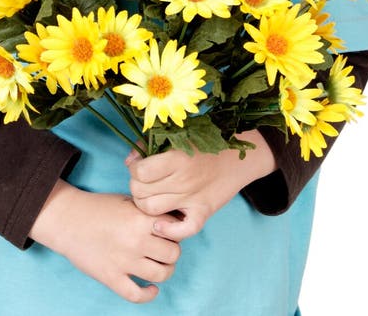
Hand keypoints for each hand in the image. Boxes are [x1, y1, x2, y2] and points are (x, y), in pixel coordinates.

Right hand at [30, 180, 181, 303]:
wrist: (68, 219)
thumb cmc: (98, 207)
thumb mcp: (128, 200)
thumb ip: (149, 211)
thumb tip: (172, 220)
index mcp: (141, 219)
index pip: (175, 229)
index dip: (175, 230)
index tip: (170, 231)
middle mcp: (136, 241)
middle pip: (173, 253)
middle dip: (172, 250)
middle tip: (164, 247)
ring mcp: (124, 262)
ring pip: (162, 274)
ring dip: (165, 270)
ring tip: (159, 265)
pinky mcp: (111, 278)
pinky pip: (137, 295)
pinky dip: (149, 294)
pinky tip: (151, 288)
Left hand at [126, 130, 276, 240]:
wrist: (237, 157)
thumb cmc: (204, 143)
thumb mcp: (177, 136)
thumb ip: (150, 145)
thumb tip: (130, 160)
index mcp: (176, 157)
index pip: (139, 172)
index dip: (134, 168)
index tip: (139, 165)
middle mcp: (183, 179)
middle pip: (141, 192)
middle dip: (136, 186)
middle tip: (144, 181)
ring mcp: (193, 198)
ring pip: (151, 211)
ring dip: (145, 204)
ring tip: (151, 195)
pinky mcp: (203, 212)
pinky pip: (182, 230)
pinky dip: (168, 230)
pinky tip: (161, 222)